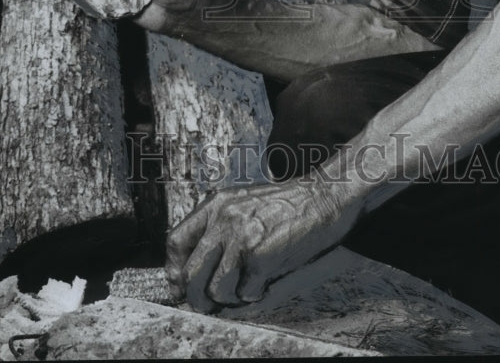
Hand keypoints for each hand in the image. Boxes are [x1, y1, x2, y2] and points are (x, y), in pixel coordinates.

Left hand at [165, 179, 361, 311]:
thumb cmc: (287, 205)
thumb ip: (217, 228)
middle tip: (210, 304)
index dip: (175, 271)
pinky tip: (266, 280)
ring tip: (247, 286)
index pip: (175, 241)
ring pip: (216, 289)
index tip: (181, 287)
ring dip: (230, 298)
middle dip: (198, 297)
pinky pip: (245, 294)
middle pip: (190, 274)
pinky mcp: (260, 255)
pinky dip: (255, 294)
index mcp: (215, 205)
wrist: (324, 196)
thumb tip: (193, 271)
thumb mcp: (243, 204)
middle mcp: (223, 219)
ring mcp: (241, 237)